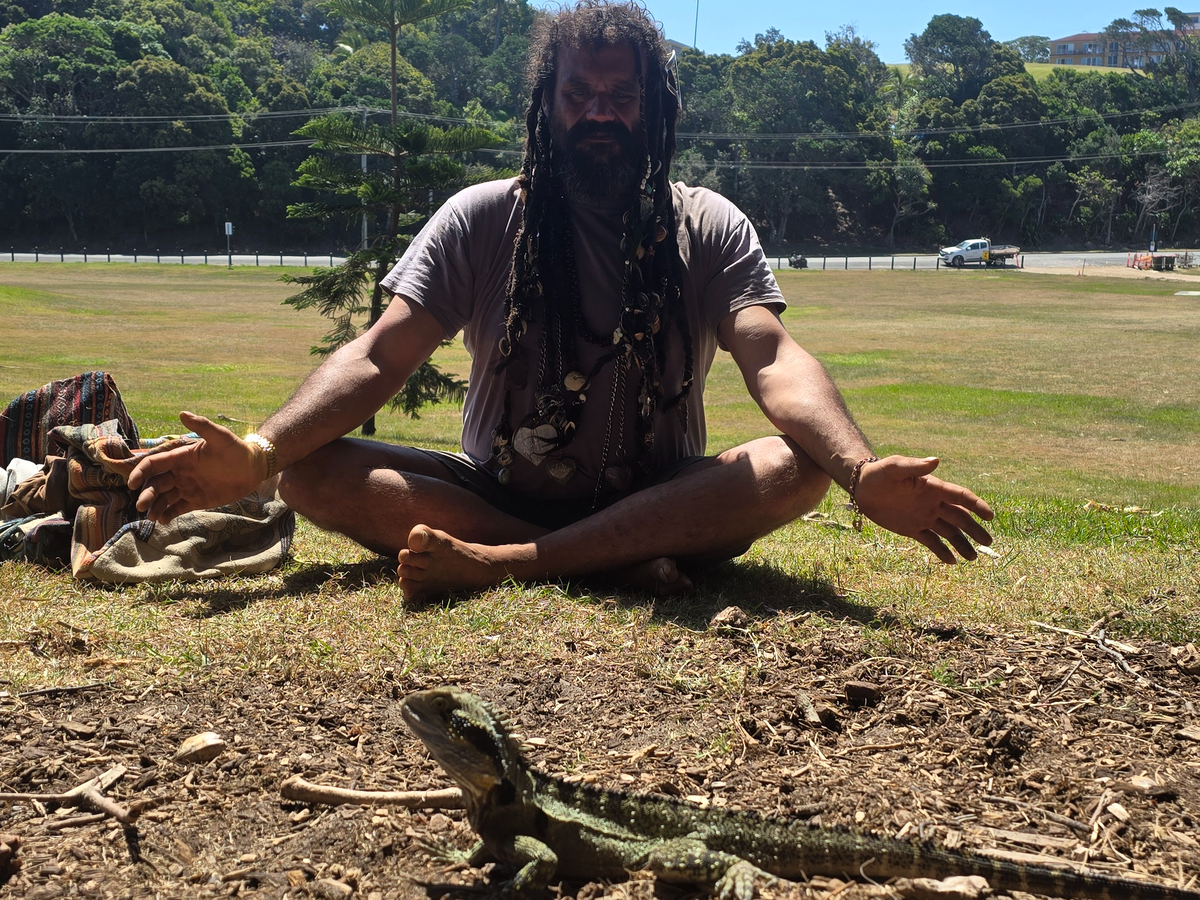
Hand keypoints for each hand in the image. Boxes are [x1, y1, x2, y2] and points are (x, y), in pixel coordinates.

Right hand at [128, 411, 265, 523]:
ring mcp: (187, 487)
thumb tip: (182, 413)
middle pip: (156, 484)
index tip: (133, 483)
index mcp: (181, 457)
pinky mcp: (197, 500)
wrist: (253, 468)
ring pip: (164, 498)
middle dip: (147, 494)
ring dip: (155, 507)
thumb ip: (202, 426)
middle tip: (142, 506)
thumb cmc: (236, 449)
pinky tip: (163, 520)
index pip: (154, 464)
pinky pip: (178, 508)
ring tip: (152, 517)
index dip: (141, 472)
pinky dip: (169, 514)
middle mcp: (180, 473)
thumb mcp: (221, 436)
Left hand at [854, 456, 992, 563]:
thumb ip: (915, 467)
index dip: (977, 505)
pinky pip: (931, 542)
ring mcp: (924, 517)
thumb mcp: (895, 468)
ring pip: (949, 532)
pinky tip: (952, 562)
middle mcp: (933, 504)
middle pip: (960, 518)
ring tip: (972, 558)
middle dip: (975, 530)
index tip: (990, 516)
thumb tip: (935, 461)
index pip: (961, 497)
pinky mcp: (913, 529)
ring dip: (962, 544)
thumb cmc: (880, 473)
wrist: (863, 487)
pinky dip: (941, 551)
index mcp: (934, 488)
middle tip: (988, 543)